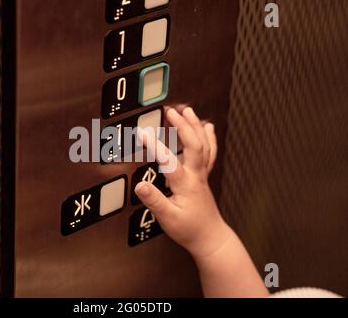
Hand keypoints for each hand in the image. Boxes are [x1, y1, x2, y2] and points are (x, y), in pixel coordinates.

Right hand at [135, 107, 228, 256]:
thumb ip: (154, 200)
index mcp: (185, 184)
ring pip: (204, 145)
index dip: (155, 146)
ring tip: (187, 111)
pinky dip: (208, 137)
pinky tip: (207, 127)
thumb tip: (139, 185)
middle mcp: (196, 175)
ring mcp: (202, 174)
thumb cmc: (189, 229)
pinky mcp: (204, 176)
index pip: (169, 161)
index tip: (142, 133)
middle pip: (194, 145)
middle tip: (171, 111)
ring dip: (195, 126)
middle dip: (183, 126)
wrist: (210, 237)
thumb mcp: (167, 218)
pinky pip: (209, 152)